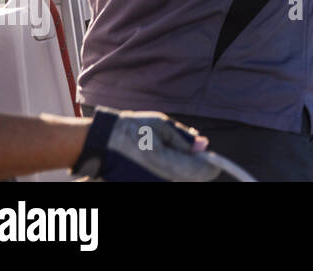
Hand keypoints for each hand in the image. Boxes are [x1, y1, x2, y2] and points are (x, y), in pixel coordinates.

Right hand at [72, 109, 225, 181]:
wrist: (101, 143)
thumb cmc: (131, 130)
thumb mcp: (162, 126)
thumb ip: (185, 139)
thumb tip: (203, 145)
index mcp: (170, 165)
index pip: (205, 171)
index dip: (211, 162)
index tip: (209, 155)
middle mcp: (163, 180)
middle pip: (192, 178)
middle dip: (193, 165)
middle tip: (182, 150)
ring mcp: (152, 184)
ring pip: (179, 180)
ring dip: (180, 170)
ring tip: (163, 154)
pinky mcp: (143, 184)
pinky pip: (166, 180)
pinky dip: (167, 173)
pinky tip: (156, 162)